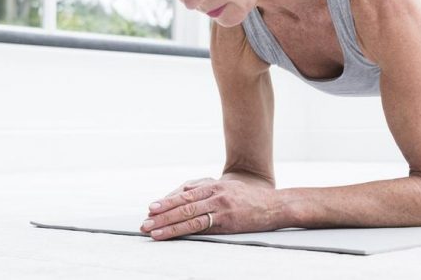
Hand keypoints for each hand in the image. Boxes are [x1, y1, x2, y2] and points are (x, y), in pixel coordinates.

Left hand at [139, 179, 280, 239]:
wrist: (275, 205)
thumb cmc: (251, 199)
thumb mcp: (229, 189)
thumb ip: (208, 190)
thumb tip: (183, 194)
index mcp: (215, 185)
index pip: (184, 193)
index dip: (166, 201)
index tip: (151, 208)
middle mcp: (216, 193)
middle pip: (182, 203)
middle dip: (161, 214)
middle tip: (145, 222)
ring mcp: (221, 207)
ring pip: (187, 215)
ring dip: (166, 224)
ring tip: (151, 230)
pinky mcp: (227, 221)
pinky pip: (200, 226)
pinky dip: (181, 230)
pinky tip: (170, 234)